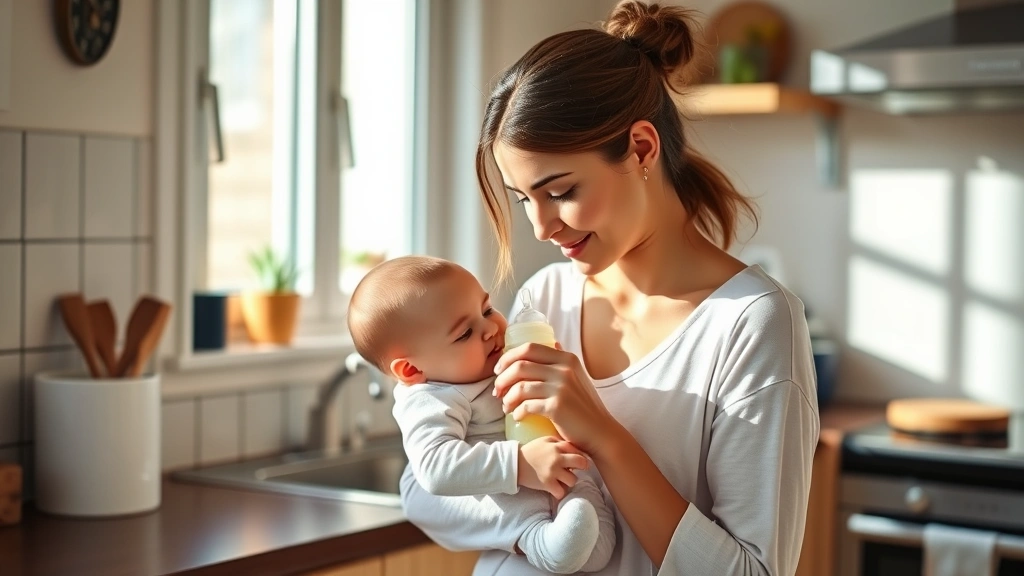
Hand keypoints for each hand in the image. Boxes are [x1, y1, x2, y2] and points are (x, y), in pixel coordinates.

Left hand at [495, 343, 615, 456]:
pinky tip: (517, 416)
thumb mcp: (578, 377)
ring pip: (520, 386)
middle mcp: (564, 369)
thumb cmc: (584, 407)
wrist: (600, 432)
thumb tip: (554, 343)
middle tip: (497, 390)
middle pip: (520, 365)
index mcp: (567, 359)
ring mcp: (561, 387)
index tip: (498, 370)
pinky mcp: (556, 407)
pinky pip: (526, 405)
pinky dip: (517, 411)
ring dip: (507, 397)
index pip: (529, 348)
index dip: (508, 357)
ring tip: (505, 406)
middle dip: (502, 378)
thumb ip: (564, 361)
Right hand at [517, 436, 588, 498]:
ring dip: (569, 481)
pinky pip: (561, 492)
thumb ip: (559, 443)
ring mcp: (552, 472)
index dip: (579, 456)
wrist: (514, 463)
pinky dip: (560, 492)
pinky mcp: (547, 484)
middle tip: (575, 470)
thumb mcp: (545, 440)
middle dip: (582, 467)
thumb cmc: (531, 451)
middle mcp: (557, 458)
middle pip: (581, 463)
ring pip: (573, 480)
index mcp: (557, 446)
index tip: (577, 461)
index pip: (577, 450)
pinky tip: (556, 489)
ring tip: (562, 480)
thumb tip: (574, 449)